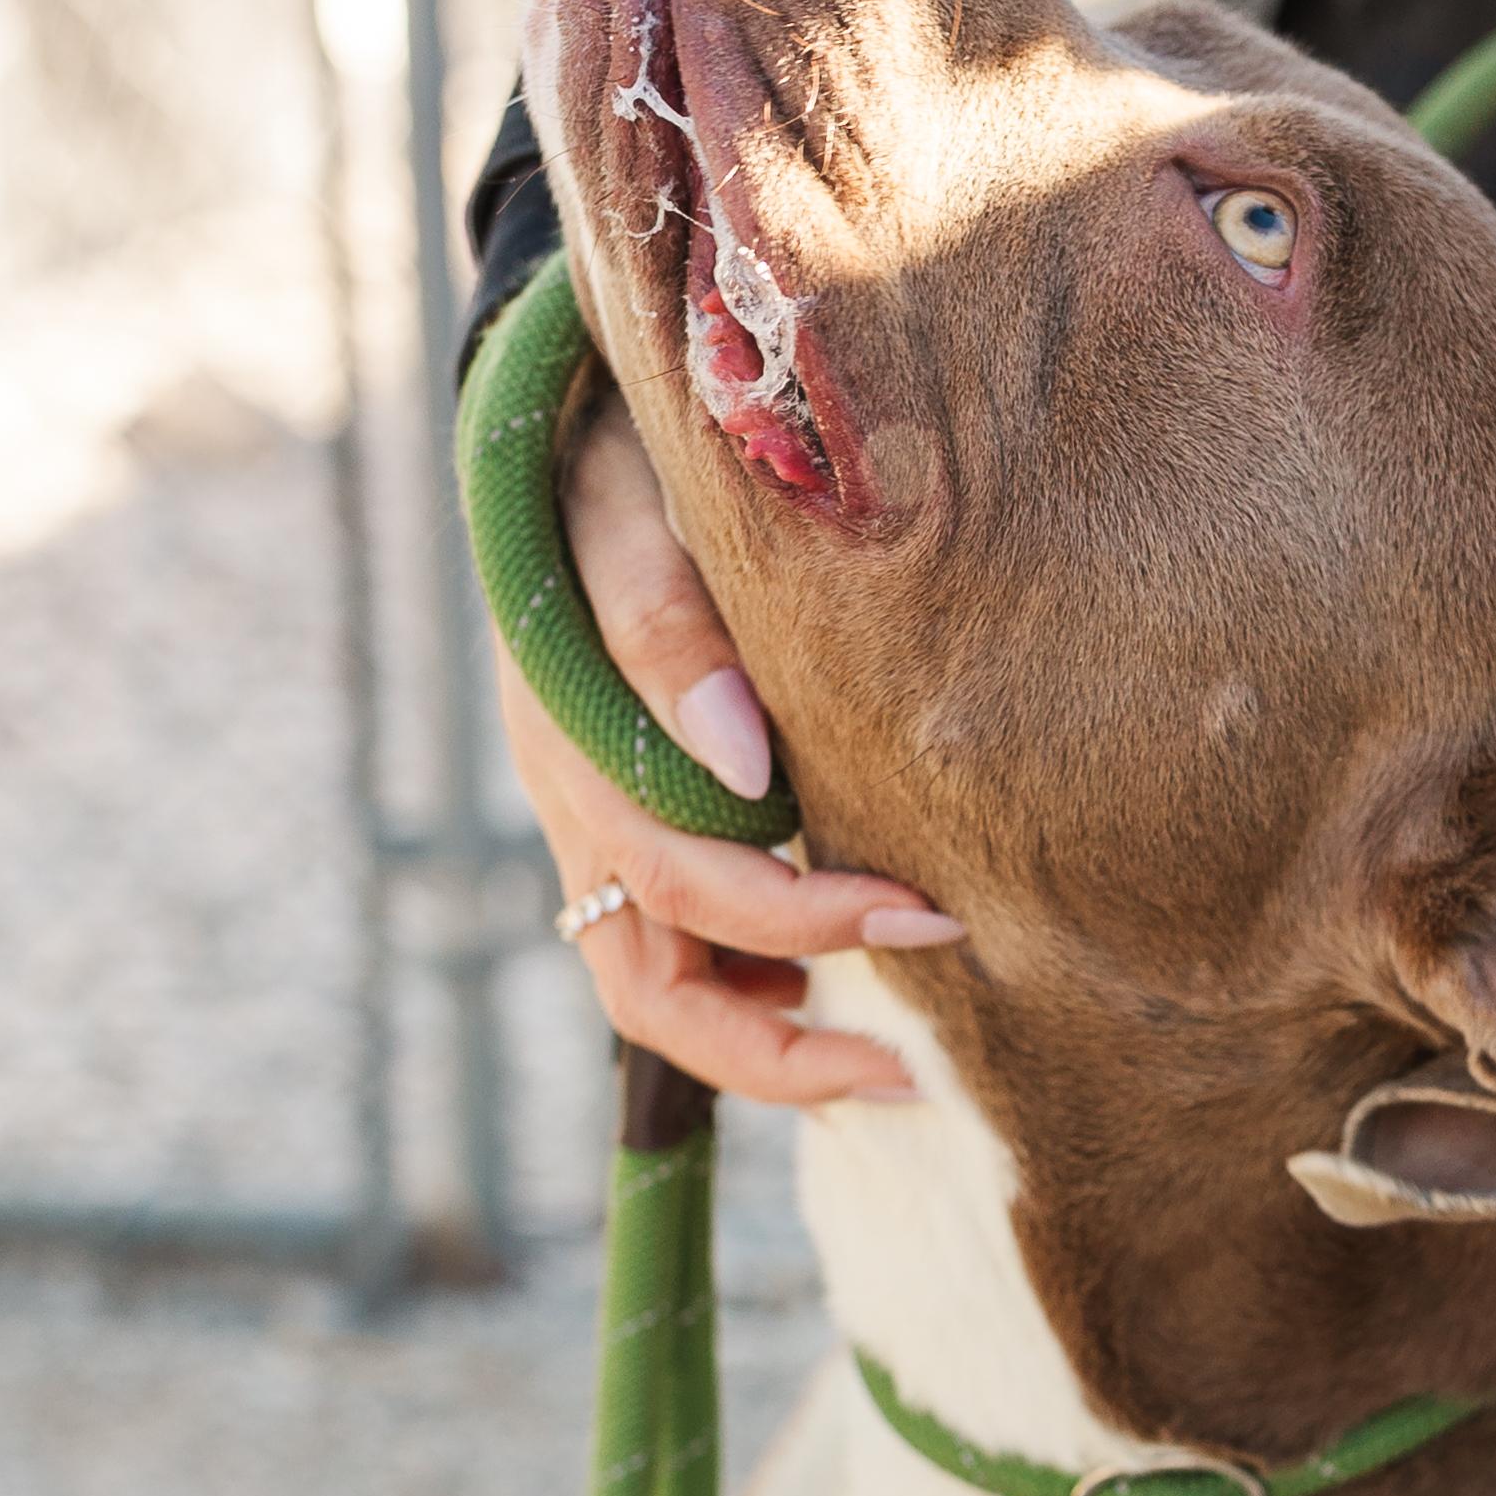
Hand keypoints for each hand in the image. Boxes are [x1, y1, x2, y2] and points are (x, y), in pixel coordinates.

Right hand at [502, 374, 955, 1106]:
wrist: (567, 425)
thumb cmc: (618, 458)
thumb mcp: (636, 510)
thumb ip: (672, 625)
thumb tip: (743, 766)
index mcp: (575, 743)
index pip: (687, 886)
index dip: (804, 919)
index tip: (929, 915)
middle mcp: (575, 806)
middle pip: (651, 991)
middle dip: (780, 1050)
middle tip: (914, 1070)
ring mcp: (591, 824)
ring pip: (653, 989)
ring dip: (759, 1038)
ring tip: (879, 1055)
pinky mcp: (623, 820)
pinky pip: (670, 946)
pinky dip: (744, 980)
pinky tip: (824, 969)